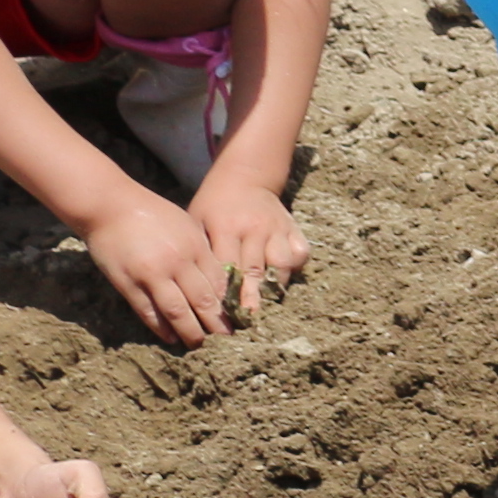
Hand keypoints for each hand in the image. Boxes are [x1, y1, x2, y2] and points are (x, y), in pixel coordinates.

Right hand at [84, 190, 233, 345]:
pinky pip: (149, 311)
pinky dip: (161, 327)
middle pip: (203, 300)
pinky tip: (172, 337)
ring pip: (177, 311)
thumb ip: (203, 252)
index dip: (229, 304)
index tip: (238, 320)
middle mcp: (177, 263)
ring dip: (191, 332)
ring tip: (200, 345)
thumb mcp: (187, 226)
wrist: (110, 206)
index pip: (220, 283)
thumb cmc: (153, 214)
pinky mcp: (128, 284)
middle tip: (227, 340)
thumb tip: (220, 281)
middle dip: (217, 324)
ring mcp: (151, 275)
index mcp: (195, 247)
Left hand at [194, 181, 307, 322]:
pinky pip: (300, 253)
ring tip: (266, 303)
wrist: (245, 177)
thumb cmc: (214, 205)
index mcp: (226, 226)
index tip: (222, 314)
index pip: (226, 266)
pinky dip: (294, 268)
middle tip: (247, 320)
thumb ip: (201, 252)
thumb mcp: (197, 221)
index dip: (225, 291)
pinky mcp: (293, 228)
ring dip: (274, 286)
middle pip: (255, 269)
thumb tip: (199, 288)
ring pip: (281, 263)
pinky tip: (282, 279)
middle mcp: (255, 228)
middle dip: (251, 297)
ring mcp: (277, 228)